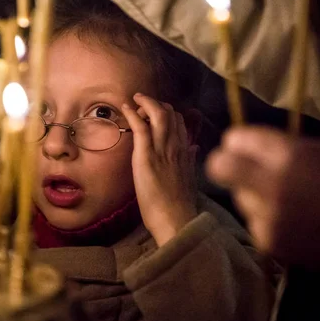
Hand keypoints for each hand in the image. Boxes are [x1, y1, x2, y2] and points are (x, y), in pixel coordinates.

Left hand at [122, 93, 197, 245]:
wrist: (176, 218)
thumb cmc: (180, 204)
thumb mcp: (189, 177)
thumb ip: (190, 159)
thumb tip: (194, 147)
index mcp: (185, 150)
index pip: (180, 121)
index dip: (168, 112)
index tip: (156, 114)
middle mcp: (176, 145)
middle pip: (170, 112)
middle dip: (155, 104)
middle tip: (142, 105)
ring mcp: (162, 149)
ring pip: (158, 114)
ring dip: (145, 103)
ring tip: (135, 102)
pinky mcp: (147, 156)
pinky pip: (141, 127)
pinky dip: (133, 113)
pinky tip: (126, 107)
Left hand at [206, 127, 319, 268]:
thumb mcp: (317, 151)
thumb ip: (278, 147)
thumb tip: (243, 145)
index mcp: (287, 155)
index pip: (235, 139)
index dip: (236, 143)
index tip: (239, 147)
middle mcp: (270, 184)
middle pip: (220, 167)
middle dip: (224, 164)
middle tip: (237, 168)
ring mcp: (266, 215)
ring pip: (238, 197)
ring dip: (251, 195)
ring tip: (279, 200)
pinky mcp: (267, 240)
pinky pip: (253, 222)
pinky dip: (264, 220)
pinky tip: (286, 221)